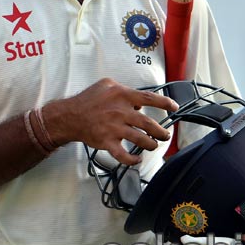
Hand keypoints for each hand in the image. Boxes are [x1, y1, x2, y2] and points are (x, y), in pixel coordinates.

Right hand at [48, 78, 177, 164]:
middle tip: (165, 135)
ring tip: (154, 145)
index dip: (165, 103)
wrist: (69, 116)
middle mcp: (120, 111)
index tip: (174, 107)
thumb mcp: (106, 84)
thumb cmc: (88, 100)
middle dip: (161, 131)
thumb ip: (124, 89)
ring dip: (151, 145)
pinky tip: (136, 159)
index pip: (149, 98)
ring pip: (140, 140)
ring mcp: (114, 128)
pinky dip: (131, 160)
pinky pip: (122, 155)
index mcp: (122, 95)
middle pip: (149, 123)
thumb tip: (139, 102)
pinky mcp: (107, 141)